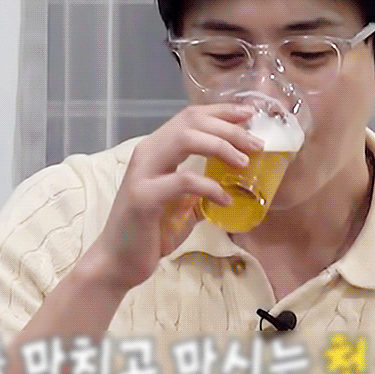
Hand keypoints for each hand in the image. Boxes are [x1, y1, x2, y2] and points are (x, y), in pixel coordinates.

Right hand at [93, 103, 264, 290]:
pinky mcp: (144, 197)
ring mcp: (143, 173)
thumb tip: (236, 180)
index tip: (249, 113)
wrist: (118, 262)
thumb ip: (202, 187)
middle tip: (256, 143)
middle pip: (191, 122)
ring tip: (244, 163)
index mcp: (156, 150)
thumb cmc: (151, 231)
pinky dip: (210, 187)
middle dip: (228, 128)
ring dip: (220, 146)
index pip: (189, 117)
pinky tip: (225, 200)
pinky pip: (183, 181)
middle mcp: (147, 153)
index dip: (221, 111)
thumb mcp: (182, 203)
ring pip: (185, 139)